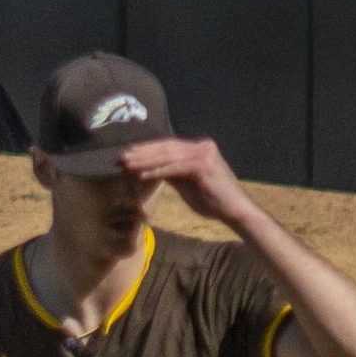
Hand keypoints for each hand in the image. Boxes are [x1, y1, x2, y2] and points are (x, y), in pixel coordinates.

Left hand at [115, 135, 253, 225]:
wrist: (235, 211)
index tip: (128, 153)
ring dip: (145, 161)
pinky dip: (157, 171)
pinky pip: (174, 168)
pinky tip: (141, 175)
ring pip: (168, 156)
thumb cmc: (212, 201)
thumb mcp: (187, 184)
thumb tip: (150, 169)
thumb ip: (172, 174)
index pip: (168, 146)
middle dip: (142, 153)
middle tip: (121, 157)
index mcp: (199, 148)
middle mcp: (202, 146)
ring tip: (126, 165)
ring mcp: (204, 154)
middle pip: (166, 147)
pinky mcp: (203, 166)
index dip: (147, 149)